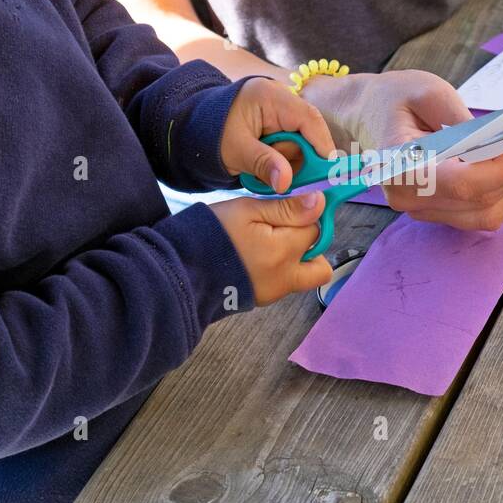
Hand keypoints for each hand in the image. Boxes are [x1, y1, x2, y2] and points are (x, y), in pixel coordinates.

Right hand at [211, 192, 332, 304]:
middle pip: (321, 266)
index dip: (305, 215)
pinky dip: (278, 271)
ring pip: (303, 277)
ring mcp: (275, 292)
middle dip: (312, 249)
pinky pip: (284, 285)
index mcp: (284, 250)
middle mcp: (286, 277)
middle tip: (287, 234)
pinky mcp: (262, 299)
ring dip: (296, 261)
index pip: (316, 228)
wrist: (181, 271)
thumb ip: (286, 208)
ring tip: (268, 245)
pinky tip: (256, 258)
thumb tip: (320, 203)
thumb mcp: (247, 210)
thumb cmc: (212, 234)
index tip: (288, 208)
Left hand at [220, 77, 335, 191]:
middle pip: (310, 132)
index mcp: (270, 96)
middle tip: (288, 180)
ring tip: (264, 169)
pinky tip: (270, 167)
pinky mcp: (281, 122)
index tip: (329, 172)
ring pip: (303, 142)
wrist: (196, 126)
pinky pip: (294, 144)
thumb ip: (263, 164)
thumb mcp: (236, 150)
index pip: (308, 119)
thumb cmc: (212, 133)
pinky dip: (285, 160)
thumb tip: (286, 183)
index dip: (323, 145)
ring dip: (290, 162)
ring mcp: (283, 110)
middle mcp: (282, 99)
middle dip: (300, 159)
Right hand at [302, 69, 502, 230]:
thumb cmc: (391, 99)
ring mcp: (422, 210)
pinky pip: (480, 212)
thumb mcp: (427, 90)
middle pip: (482, 201)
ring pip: (486, 213)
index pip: (464, 185)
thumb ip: (463, 119)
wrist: (362, 116)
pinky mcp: (436, 211)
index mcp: (401, 168)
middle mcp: (410, 199)